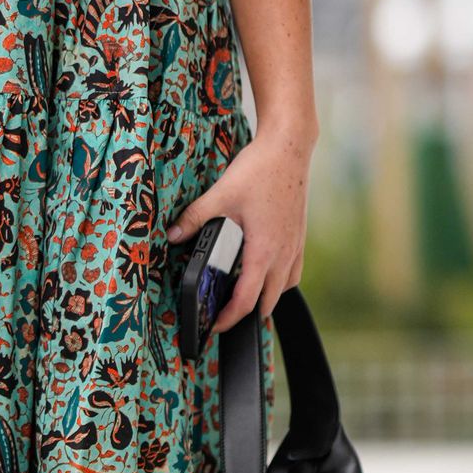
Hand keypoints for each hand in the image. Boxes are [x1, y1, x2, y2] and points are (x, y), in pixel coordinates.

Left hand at [164, 125, 312, 330]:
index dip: (229, 318)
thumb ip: (195, 218)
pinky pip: (292, 271)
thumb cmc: (260, 170)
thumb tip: (172, 236)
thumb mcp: (221, 194)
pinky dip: (278, 280)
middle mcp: (284, 253)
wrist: (290, 148)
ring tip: (244, 297)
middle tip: (224, 316)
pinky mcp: (299, 236)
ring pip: (284, 287)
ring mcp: (295, 246)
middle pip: (269, 301)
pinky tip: (264, 270)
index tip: (215, 325)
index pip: (247, 299)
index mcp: (264, 250)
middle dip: (247, 314)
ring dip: (265, 297)